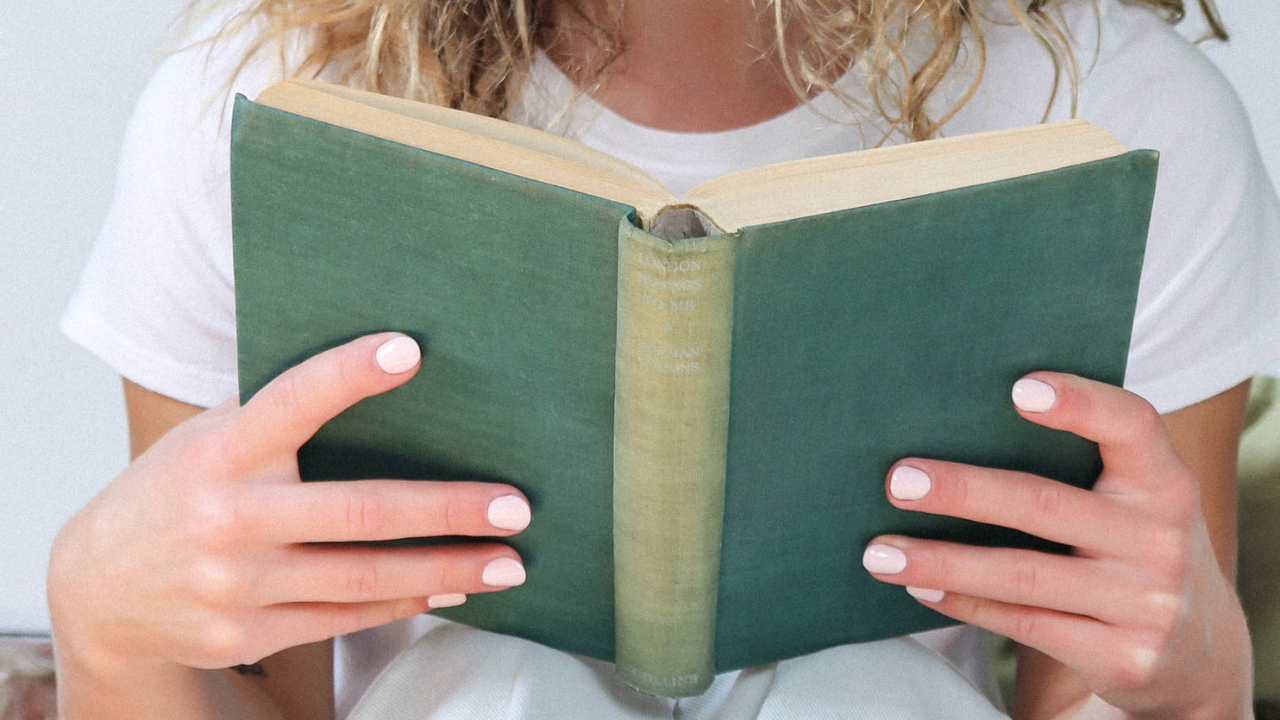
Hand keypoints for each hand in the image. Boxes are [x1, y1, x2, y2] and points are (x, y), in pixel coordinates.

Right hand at [48, 333, 530, 672]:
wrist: (95, 590)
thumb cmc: (175, 491)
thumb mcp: (207, 440)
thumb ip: (274, 416)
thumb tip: (376, 373)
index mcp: (219, 451)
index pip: (290, 400)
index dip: (349, 374)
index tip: (410, 350)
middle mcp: (227, 518)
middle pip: (358, 511)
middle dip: (447, 510)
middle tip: (516, 506)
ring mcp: (235, 585)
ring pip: (363, 577)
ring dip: (447, 568)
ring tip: (509, 562)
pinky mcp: (244, 633)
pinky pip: (343, 617)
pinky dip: (404, 602)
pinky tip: (452, 588)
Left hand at [861, 372, 1251, 718]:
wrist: (1199, 650)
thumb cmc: (1131, 543)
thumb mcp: (1133, 500)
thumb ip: (1079, 462)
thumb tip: (955, 419)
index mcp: (1165, 482)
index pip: (1132, 426)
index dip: (1080, 403)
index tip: (1018, 388)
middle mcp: (1161, 540)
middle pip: (1046, 505)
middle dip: (964, 492)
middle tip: (897, 480)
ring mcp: (1144, 603)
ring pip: (1023, 575)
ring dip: (942, 561)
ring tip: (879, 551)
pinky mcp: (1121, 658)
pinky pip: (1024, 623)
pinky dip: (964, 603)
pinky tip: (918, 585)